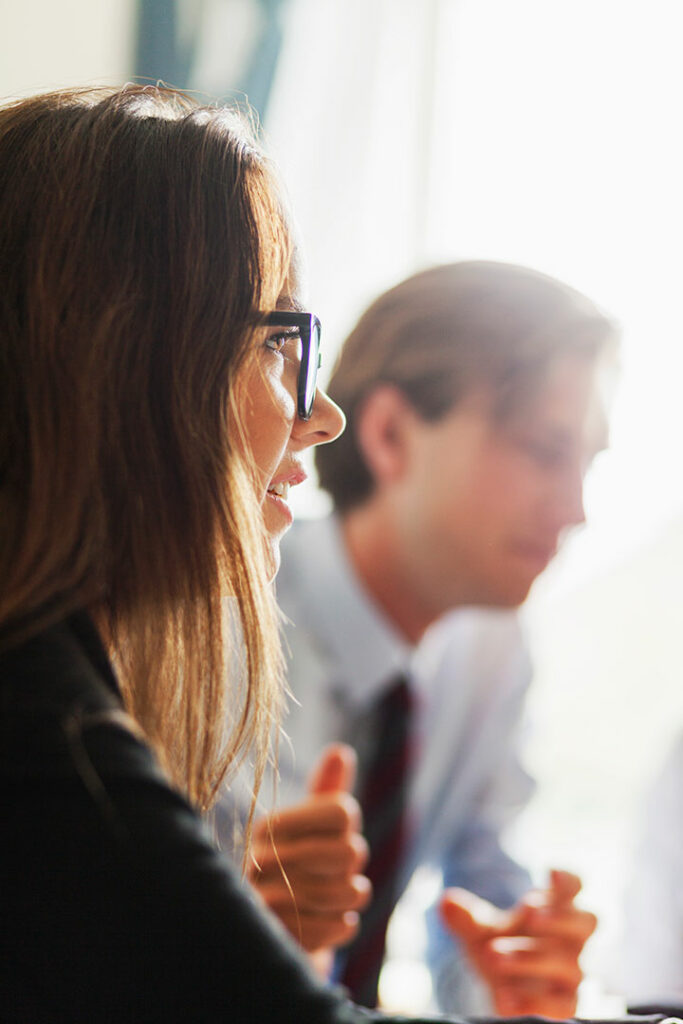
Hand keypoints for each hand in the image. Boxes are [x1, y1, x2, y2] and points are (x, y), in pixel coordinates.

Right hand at [247, 743, 370, 953]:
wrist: (266, 932)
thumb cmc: (296, 871)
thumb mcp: (310, 829)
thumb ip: (326, 792)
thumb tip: (339, 751)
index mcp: (273, 825)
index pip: (343, 811)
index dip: (348, 828)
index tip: (330, 838)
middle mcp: (264, 857)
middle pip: (352, 851)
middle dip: (353, 868)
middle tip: (335, 875)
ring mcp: (270, 900)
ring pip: (351, 892)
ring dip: (350, 899)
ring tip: (334, 899)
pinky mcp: (283, 938)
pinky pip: (342, 926)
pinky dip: (342, 926)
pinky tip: (326, 922)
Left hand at [440, 869, 596, 1018]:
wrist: (505, 987)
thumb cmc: (503, 945)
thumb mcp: (480, 929)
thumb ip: (467, 917)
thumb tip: (445, 902)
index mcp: (556, 909)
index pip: (575, 887)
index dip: (568, 880)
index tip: (549, 872)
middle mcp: (572, 939)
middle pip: (587, 922)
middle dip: (560, 916)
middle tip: (528, 911)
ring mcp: (572, 971)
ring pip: (569, 965)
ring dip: (530, 958)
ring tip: (493, 954)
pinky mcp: (567, 1002)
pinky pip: (562, 1005)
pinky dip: (532, 1002)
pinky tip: (503, 998)